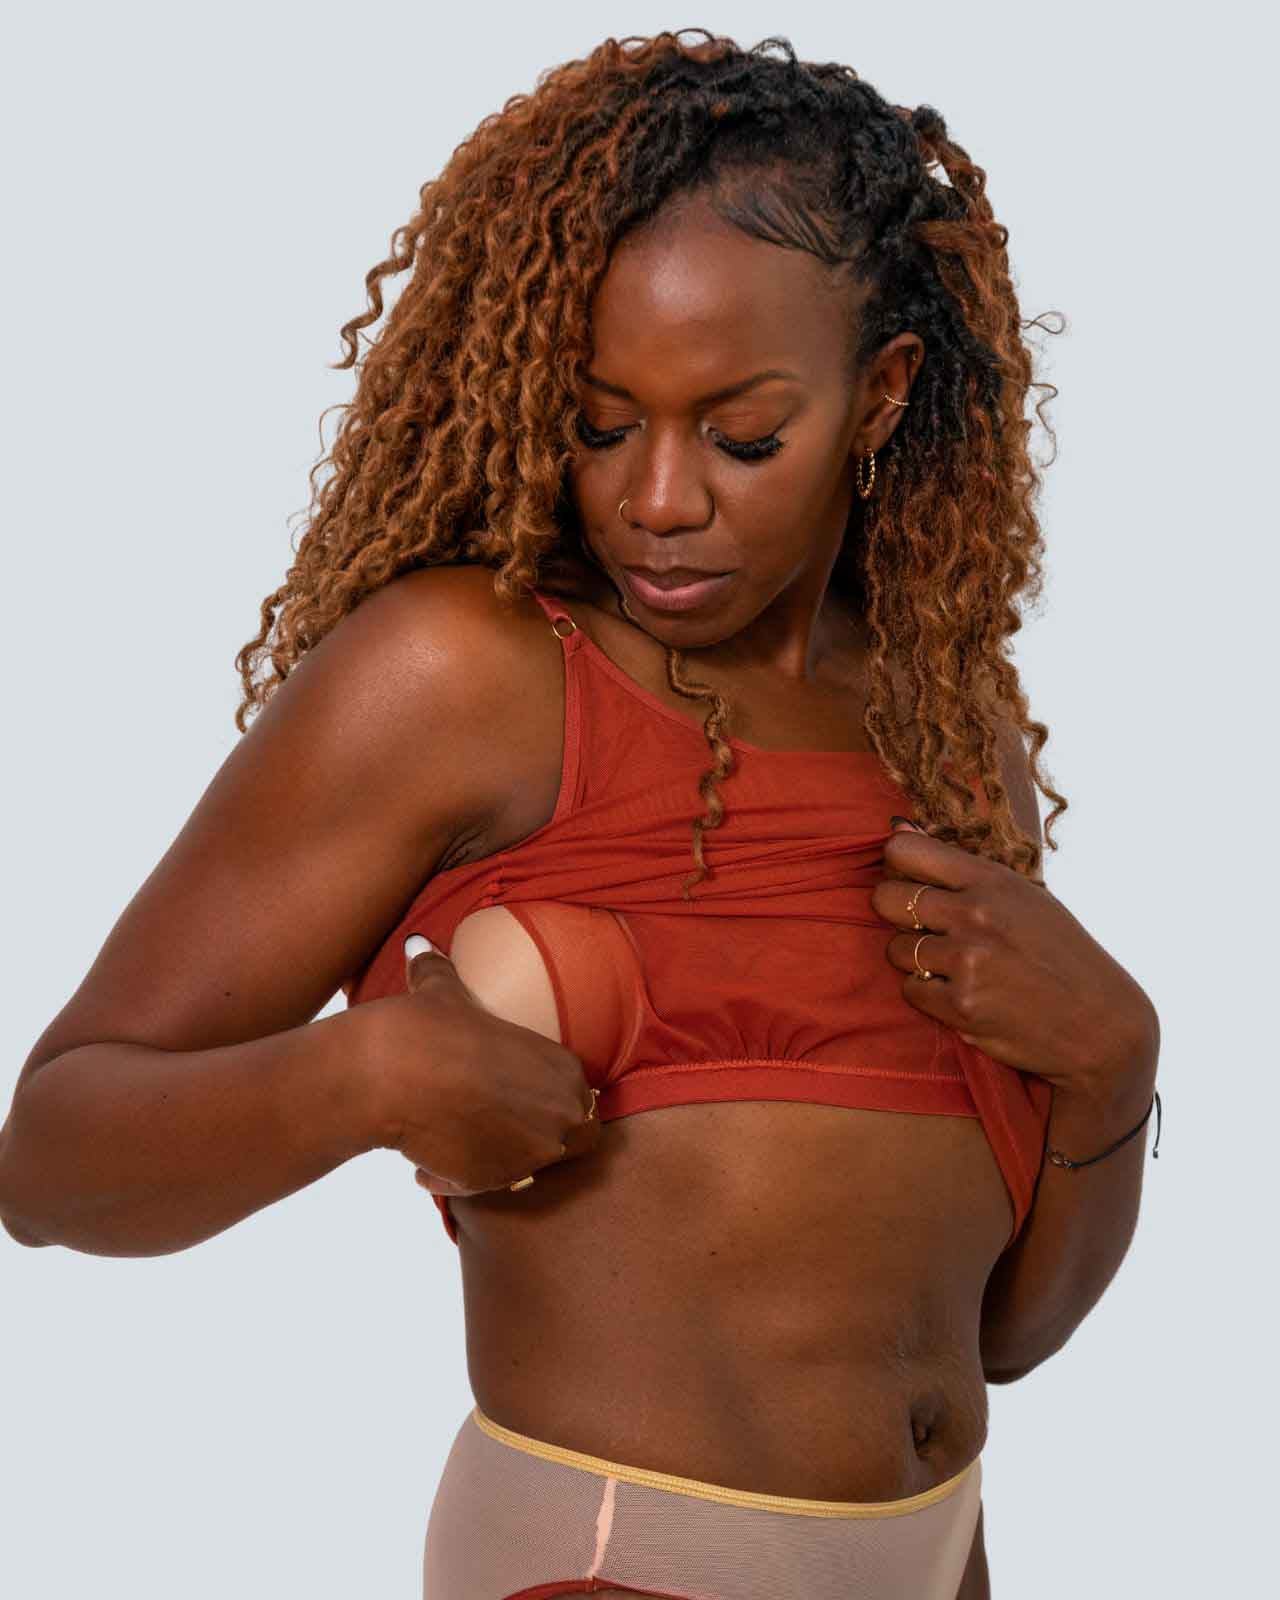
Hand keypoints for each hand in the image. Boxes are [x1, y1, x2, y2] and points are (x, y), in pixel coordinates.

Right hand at [357, 933, 601, 1197]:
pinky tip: (427, 1163)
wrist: (391, 1074)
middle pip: (576, 1139)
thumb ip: (440, 971)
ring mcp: (531, 1155)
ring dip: (501, 1161)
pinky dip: (457, 1178)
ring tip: (459, 1142)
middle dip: (543, 1137)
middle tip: (499, 1127)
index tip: (520, 1097)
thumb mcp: (442, 992)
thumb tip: (419, 945)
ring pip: (528, 1170)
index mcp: (562, 1069)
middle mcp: (559, 1116)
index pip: (581, 1096)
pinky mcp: (492, 1183)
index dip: (553, 1099)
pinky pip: (480, 1187)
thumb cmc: (426, 1027)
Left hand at [871, 818, 1157, 1102]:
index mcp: (991, 879)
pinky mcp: (960, 1006)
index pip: (904, 850)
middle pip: (886, 899)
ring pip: (896, 949)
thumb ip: (958, 867)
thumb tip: (897, 824)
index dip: (898, 865)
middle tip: (925, 927)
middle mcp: (975, 914)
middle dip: (896, 913)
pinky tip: (963, 993)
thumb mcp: (1022, 896)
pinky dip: (928, 994)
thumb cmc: (1059, 952)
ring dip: (916, 959)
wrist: (1099, 1023)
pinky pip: (910, 990)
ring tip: (956, 966)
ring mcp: (966, 961)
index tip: (910, 879)